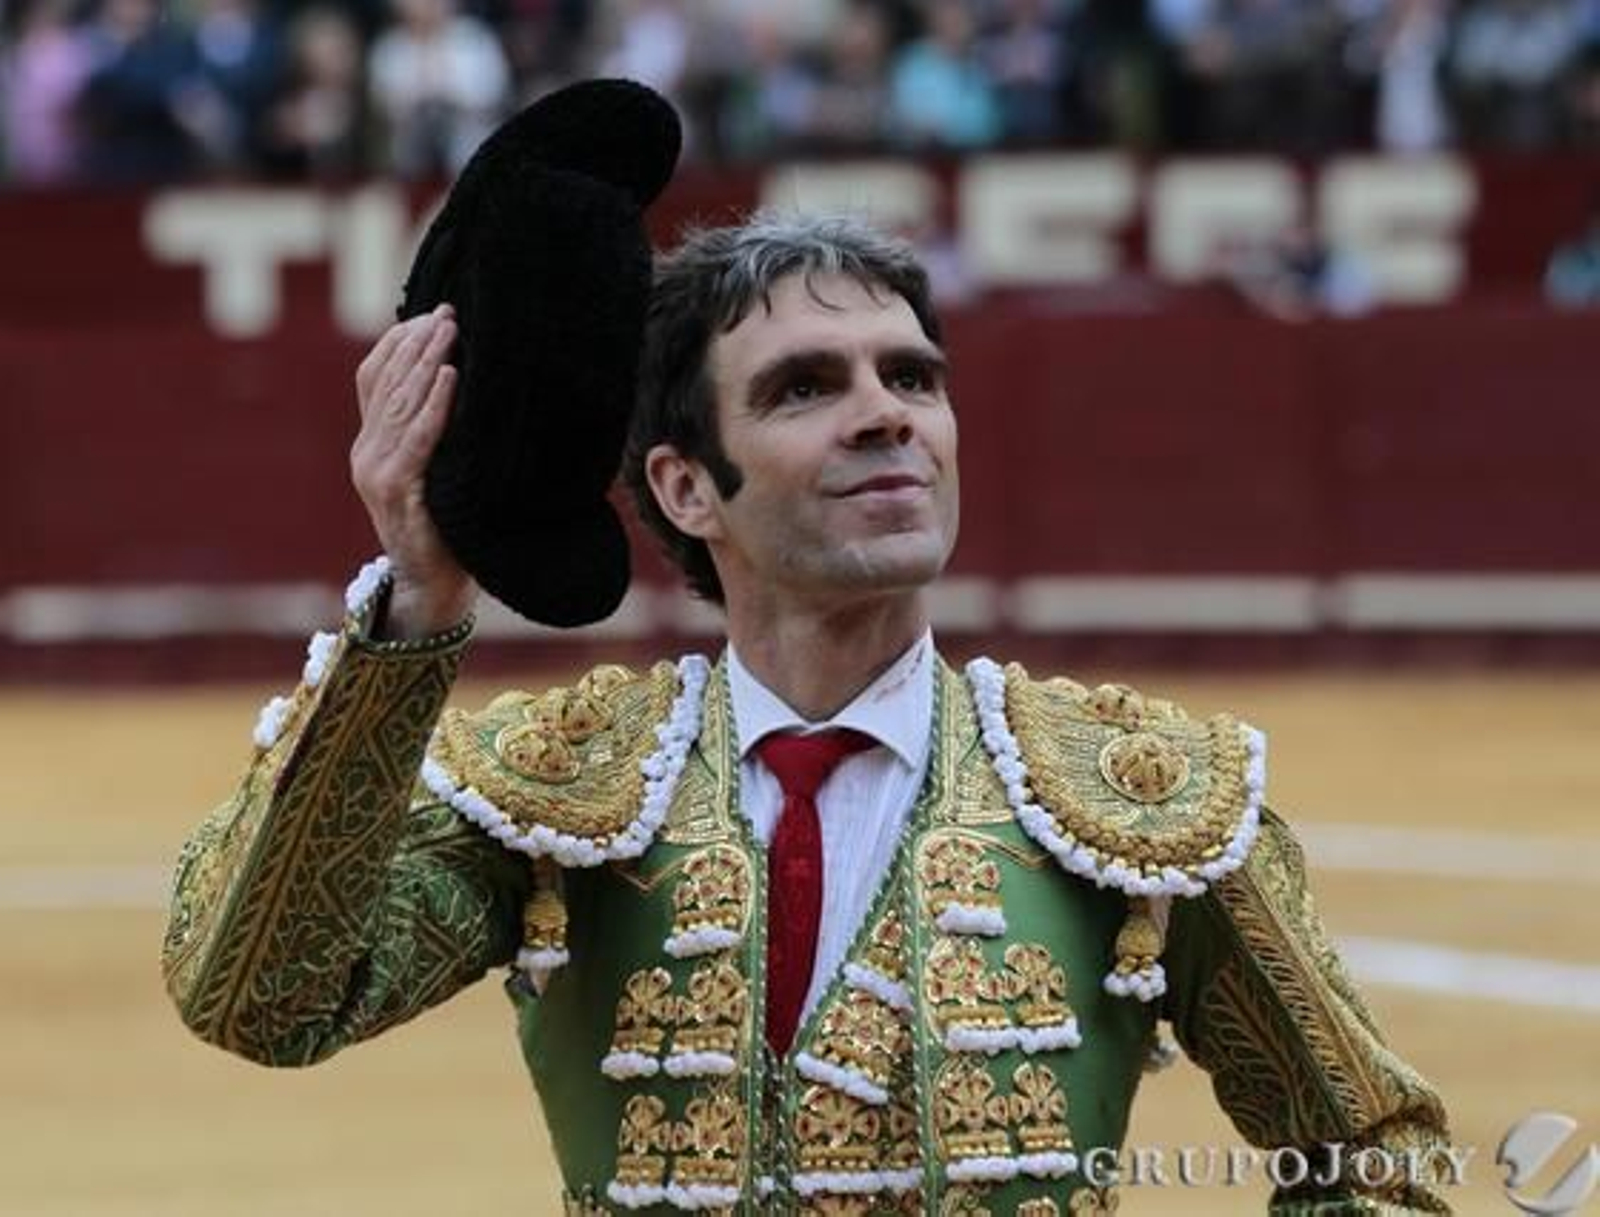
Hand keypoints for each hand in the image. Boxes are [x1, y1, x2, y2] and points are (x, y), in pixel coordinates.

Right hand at [350, 304, 477, 638]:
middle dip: (417, 342)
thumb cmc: (446, 526)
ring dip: (426, 361)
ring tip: (450, 328)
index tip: (429, 313)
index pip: (373, 379)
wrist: (432, 587)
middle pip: (387, 383)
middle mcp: (366, 454)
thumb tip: (462, 380)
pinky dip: (435, 405)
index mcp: (371, 446)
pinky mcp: (397, 493)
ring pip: (400, 404)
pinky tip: (450, 376)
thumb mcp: (435, 471)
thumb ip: (433, 434)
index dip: (398, 343)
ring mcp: (377, 474)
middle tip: (448, 311)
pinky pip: (418, 439)